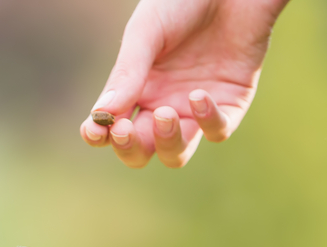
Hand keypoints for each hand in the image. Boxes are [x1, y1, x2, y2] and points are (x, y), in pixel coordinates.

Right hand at [80, 0, 289, 168]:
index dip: (99, 135)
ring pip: (176, 152)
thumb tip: (100, 115)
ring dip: (166, 142)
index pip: (110, 127)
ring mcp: (196, 107)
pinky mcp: (231, 103)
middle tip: (125, 129)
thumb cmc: (183, 1)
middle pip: (140, 150)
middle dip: (129, 147)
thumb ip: (127, 73)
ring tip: (165, 114)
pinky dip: (207, 121)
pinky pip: (217, 131)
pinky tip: (199, 95)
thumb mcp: (147, 32)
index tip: (95, 130)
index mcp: (136, 88)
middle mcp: (163, 103)